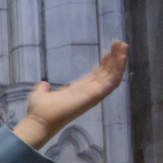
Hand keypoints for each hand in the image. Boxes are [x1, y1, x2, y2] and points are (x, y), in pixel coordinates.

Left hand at [12, 41, 128, 151]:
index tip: (108, 50)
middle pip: (107, 73)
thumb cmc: (40, 110)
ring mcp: (93, 94)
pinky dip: (118, 69)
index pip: (97, 75)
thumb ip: (44, 88)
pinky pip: (112, 82)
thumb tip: (44, 84)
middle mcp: (89, 92)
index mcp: (79, 90)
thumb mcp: (41, 93)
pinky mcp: (95, 96)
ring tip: (124, 45)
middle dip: (115, 58)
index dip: (104, 63)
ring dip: (120, 61)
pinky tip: (122, 57)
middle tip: (120, 43)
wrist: (39, 120)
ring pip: (112, 76)